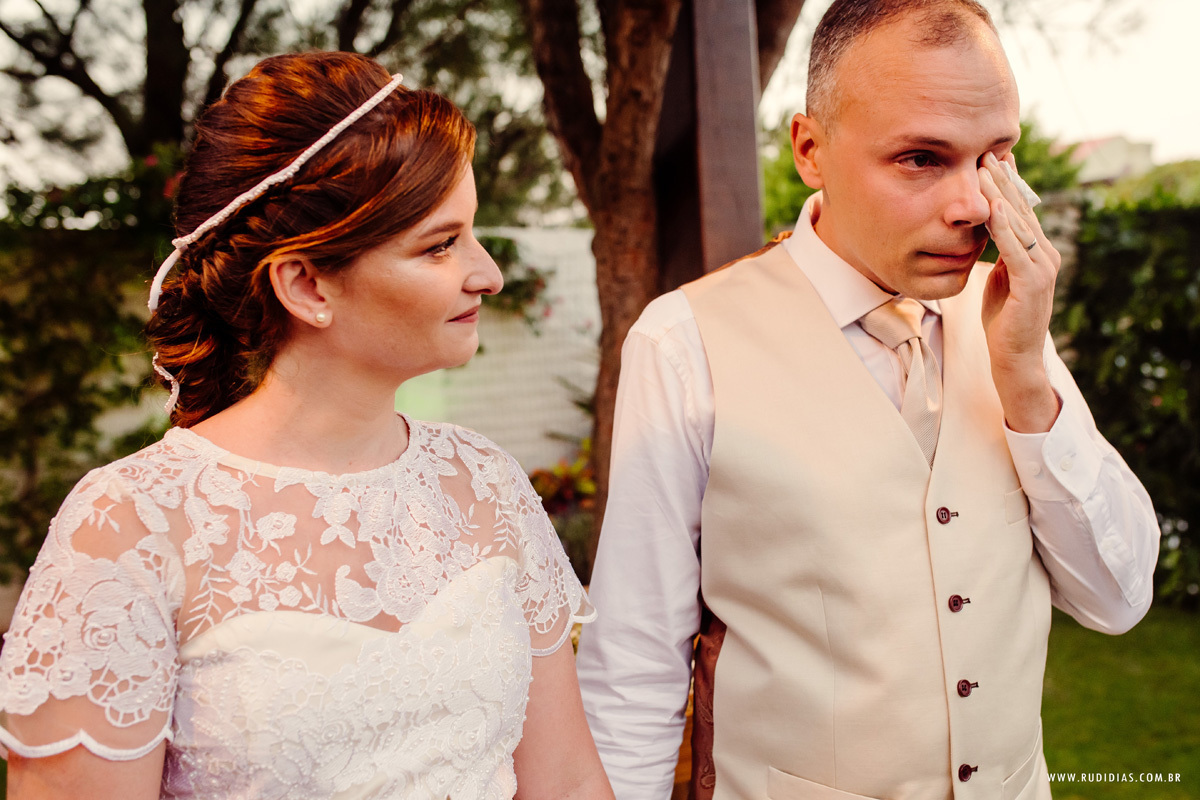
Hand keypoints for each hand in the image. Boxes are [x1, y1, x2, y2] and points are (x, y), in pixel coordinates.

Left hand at [978, 152, 1061, 432]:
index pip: (1020, 209)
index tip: (990, 158)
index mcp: (1037, 251)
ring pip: (1018, 222)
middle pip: (1021, 208)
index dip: (1006, 183)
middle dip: (1002, 179)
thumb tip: (988, 229)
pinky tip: (993, 206)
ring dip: (1000, 193)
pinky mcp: (1033, 282)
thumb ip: (1000, 253)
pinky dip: (1004, 226)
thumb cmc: (1004, 319)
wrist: (1013, 357)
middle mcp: (1045, 253)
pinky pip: (1015, 248)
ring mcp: (1042, 267)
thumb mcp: (1000, 277)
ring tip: (982, 169)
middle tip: (985, 151)